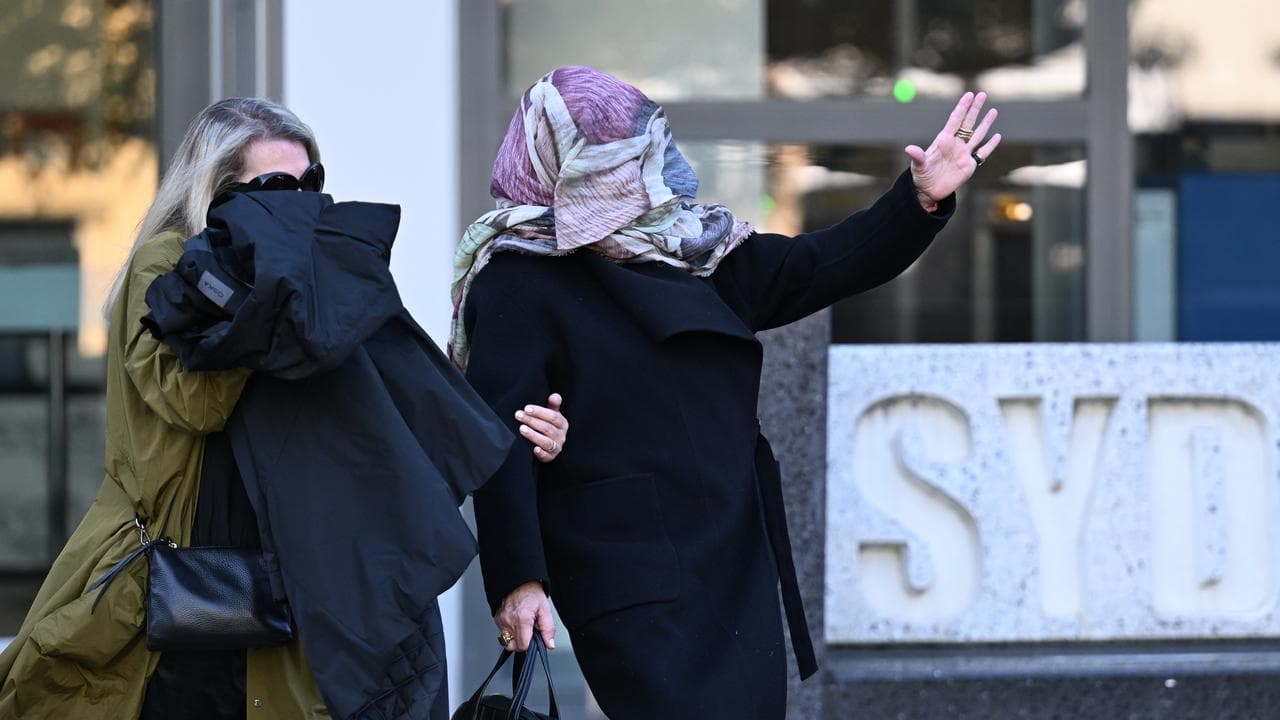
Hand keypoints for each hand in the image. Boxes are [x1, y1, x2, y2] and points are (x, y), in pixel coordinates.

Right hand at [495, 580, 555, 651]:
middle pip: (513, 646)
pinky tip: (516, 621)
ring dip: (515, 637)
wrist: (519, 581)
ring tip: (522, 625)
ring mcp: (501, 620)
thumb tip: (549, 644)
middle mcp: (509, 621)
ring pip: (507, 640)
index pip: (523, 646)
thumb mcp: (545, 610)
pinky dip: (510, 630)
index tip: (533, 638)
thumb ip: (548, 629)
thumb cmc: (532, 593)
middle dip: (521, 643)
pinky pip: (502, 632)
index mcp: (522, 619)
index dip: (530, 645)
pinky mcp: (497, 619)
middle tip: (528, 631)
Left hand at [516, 393, 568, 463]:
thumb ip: (553, 404)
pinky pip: (546, 456)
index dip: (540, 412)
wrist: (549, 445)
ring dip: (533, 435)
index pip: (553, 417)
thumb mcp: (552, 414)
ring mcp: (556, 447)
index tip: (527, 408)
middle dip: (532, 421)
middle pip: (547, 428)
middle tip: (518, 415)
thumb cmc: (548, 426)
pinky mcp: (550, 457)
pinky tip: (533, 449)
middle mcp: (561, 436)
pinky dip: (540, 453)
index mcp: (562, 424)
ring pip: (546, 442)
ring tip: (522, 429)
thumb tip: (555, 396)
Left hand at [905, 91, 1002, 208]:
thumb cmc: (921, 176)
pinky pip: (982, 153)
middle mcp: (955, 144)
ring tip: (993, 111)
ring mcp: (963, 153)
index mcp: (943, 140)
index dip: (962, 107)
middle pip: (968, 122)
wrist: (928, 191)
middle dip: (975, 108)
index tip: (969, 95)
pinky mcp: (970, 165)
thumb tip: (909, 149)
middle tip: (982, 94)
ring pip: (977, 135)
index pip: (955, 120)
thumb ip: (917, 156)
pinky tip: (996, 136)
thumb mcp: (918, 166)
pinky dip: (990, 145)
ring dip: (986, 123)